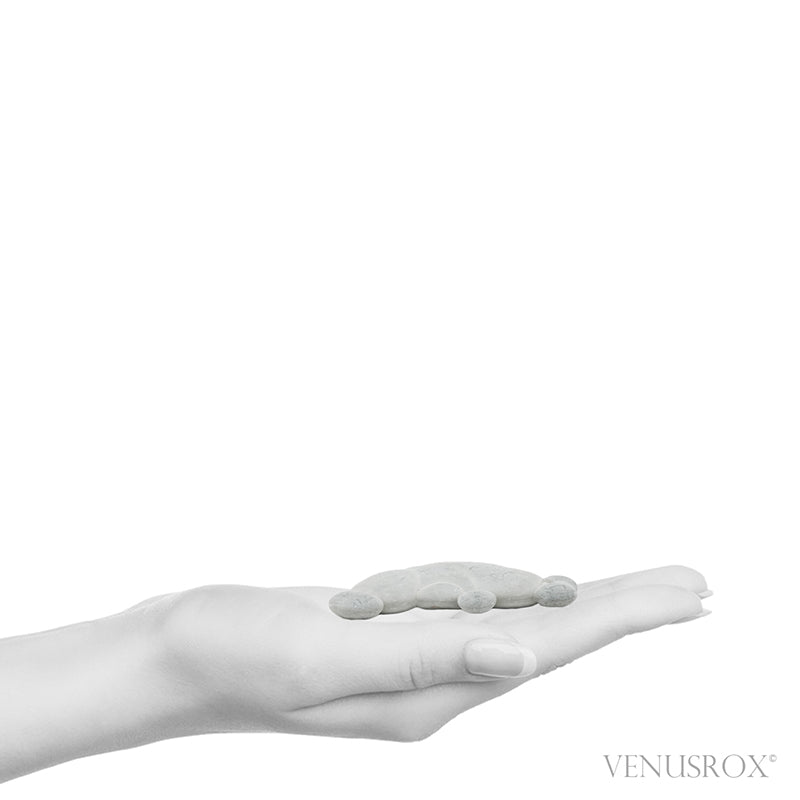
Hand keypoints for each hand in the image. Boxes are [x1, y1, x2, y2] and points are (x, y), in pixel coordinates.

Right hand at [156, 564, 710, 741]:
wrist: (185, 648)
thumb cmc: (240, 654)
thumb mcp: (330, 659)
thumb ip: (426, 660)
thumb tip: (523, 661)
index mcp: (431, 693)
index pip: (551, 649)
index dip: (623, 617)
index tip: (688, 597)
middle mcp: (435, 681)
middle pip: (552, 636)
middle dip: (626, 606)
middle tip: (693, 585)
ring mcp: (415, 657)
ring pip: (507, 613)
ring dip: (561, 595)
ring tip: (628, 592)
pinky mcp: (393, 634)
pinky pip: (465, 603)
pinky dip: (500, 586)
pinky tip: (530, 592)